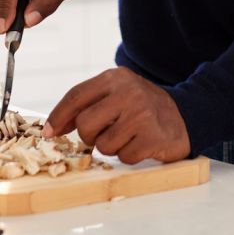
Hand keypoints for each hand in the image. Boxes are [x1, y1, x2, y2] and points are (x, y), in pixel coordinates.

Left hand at [43, 67, 190, 164]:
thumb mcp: (117, 95)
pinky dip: (128, 155)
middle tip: (107, 131)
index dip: (58, 116)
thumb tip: (54, 127)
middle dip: (90, 135)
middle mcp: (129, 92)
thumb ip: (88, 104)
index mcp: (116, 78)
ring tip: (128, 135)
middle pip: (85, 124)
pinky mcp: (152, 136)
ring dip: (112, 146)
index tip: (49, 132)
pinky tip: (141, 143)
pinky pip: (123, 156)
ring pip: (102, 145)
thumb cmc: (143, 107)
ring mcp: (142, 114)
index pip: (76, 96)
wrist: (185, 116)